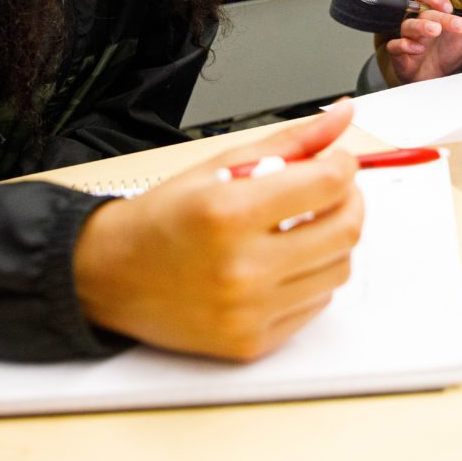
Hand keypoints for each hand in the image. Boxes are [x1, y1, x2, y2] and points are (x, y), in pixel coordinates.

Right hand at [72, 101, 362, 360]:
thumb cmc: (164, 217)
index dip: (344, 166)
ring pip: (338, 270)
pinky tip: (283, 261)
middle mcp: (241, 267)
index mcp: (229, 212)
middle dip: (350, 201)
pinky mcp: (251, 343)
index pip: (327, 185)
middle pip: (345, 231)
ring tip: (303, 226)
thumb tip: (341, 117)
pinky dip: (310, 278)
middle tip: (332, 191)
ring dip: (332, 241)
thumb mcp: (221, 164)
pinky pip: (316, 304)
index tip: (338, 162)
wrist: (112, 275)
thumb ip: (290, 142)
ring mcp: (248, 311)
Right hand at [381, 0, 461, 83]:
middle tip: (458, 25)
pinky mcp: (399, 55)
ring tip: (435, 31)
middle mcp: (417, 21)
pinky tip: (418, 49)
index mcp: (430, 11)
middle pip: (422, 11)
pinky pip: (395, 46)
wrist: (437, 80)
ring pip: (408, 25)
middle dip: (441, 17)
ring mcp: (407, 37)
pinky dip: (404, 45)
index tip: (450, 6)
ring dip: (422, 26)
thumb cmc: (447, 52)